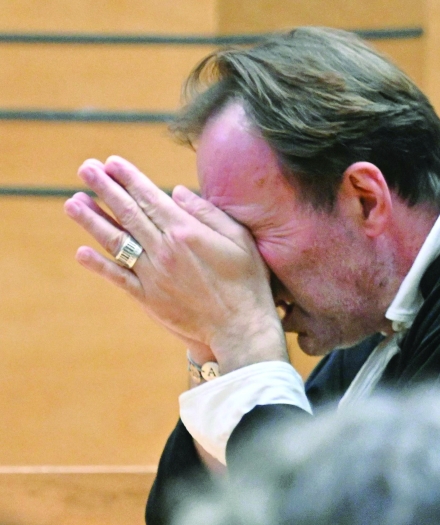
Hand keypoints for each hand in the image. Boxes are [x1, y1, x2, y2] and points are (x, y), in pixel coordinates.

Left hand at [65, 156, 286, 372]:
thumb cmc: (247, 281)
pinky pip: (118, 278)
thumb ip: (208, 213)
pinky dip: (99, 265)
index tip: (111, 162)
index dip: (129, 178)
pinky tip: (81, 252)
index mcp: (186, 231)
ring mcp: (153, 274)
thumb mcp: (239, 239)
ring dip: (91, 220)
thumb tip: (177, 191)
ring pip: (116, 241)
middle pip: (128, 213)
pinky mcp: (149, 298)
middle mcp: (164, 249)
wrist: (240, 327)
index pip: (150, 198)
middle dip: (104, 188)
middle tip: (85, 168)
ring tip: (72, 201)